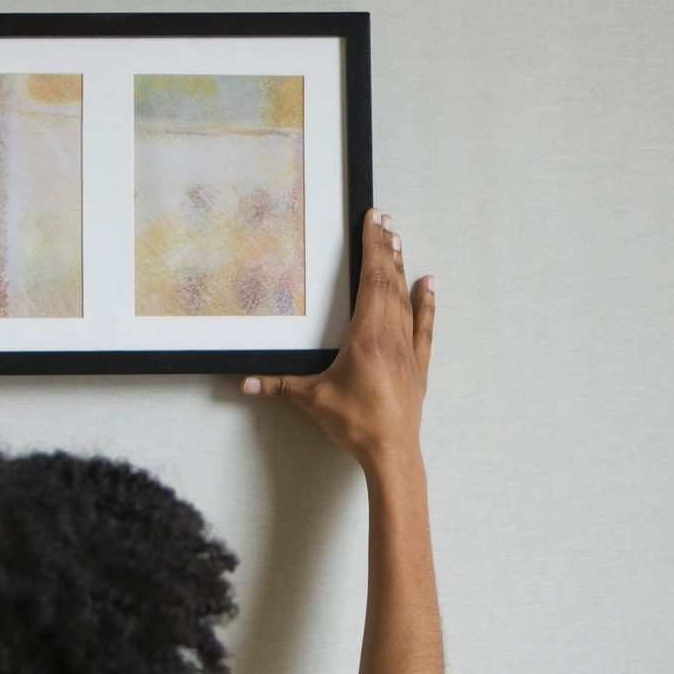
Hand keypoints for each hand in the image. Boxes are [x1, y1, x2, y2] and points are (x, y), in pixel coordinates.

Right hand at [242, 207, 434, 471]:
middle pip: (389, 282)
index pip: (370, 280)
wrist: (392, 452)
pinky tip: (428, 284)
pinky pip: (423, 326)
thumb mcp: (312, 400)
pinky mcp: (417, 364)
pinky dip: (426, 303)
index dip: (371, 248)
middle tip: (385, 220)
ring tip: (398, 241)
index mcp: (367, 336)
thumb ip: (278, 386)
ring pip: (405, 298)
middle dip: (385, 249)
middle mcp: (391, 335)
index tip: (374, 221)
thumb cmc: (356, 424)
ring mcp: (407, 349)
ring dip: (401, 268)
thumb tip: (246, 381)